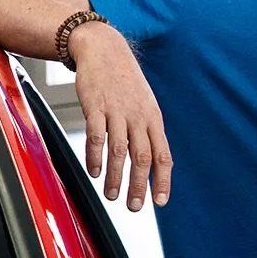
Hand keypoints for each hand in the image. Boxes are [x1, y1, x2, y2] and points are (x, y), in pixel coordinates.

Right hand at [70, 23, 172, 211]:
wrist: (104, 49)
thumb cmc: (125, 81)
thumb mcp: (144, 104)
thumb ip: (146, 131)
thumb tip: (150, 161)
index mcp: (153, 119)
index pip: (163, 155)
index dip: (163, 180)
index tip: (161, 201)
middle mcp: (138, 116)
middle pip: (142, 157)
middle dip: (140, 186)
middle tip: (134, 207)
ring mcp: (117, 111)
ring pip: (119, 150)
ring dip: (116, 176)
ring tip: (112, 195)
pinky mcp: (95, 106)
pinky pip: (96, 136)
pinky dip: (95, 156)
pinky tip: (93, 171)